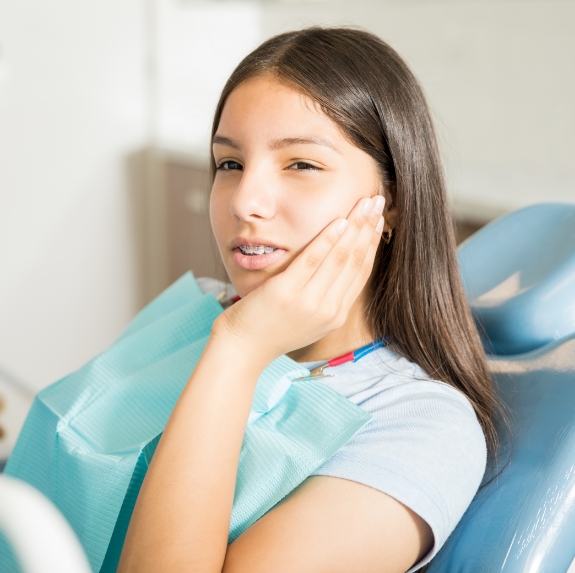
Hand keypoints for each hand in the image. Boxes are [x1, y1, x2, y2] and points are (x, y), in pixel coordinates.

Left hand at [212, 195, 384, 364]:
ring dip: (356, 226)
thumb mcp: (307, 318)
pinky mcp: (287, 293)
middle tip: (378, 200)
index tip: (378, 220)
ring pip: (340, 258)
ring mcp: (309, 303)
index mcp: (335, 315)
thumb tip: (335, 265)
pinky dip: (328, 239)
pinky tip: (339, 221)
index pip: (361, 272)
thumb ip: (324, 296)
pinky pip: (313, 260)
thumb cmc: (270, 329)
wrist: (242, 348)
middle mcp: (329, 310)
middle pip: (356, 261)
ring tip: (366, 202)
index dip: (372, 243)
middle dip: (369, 227)